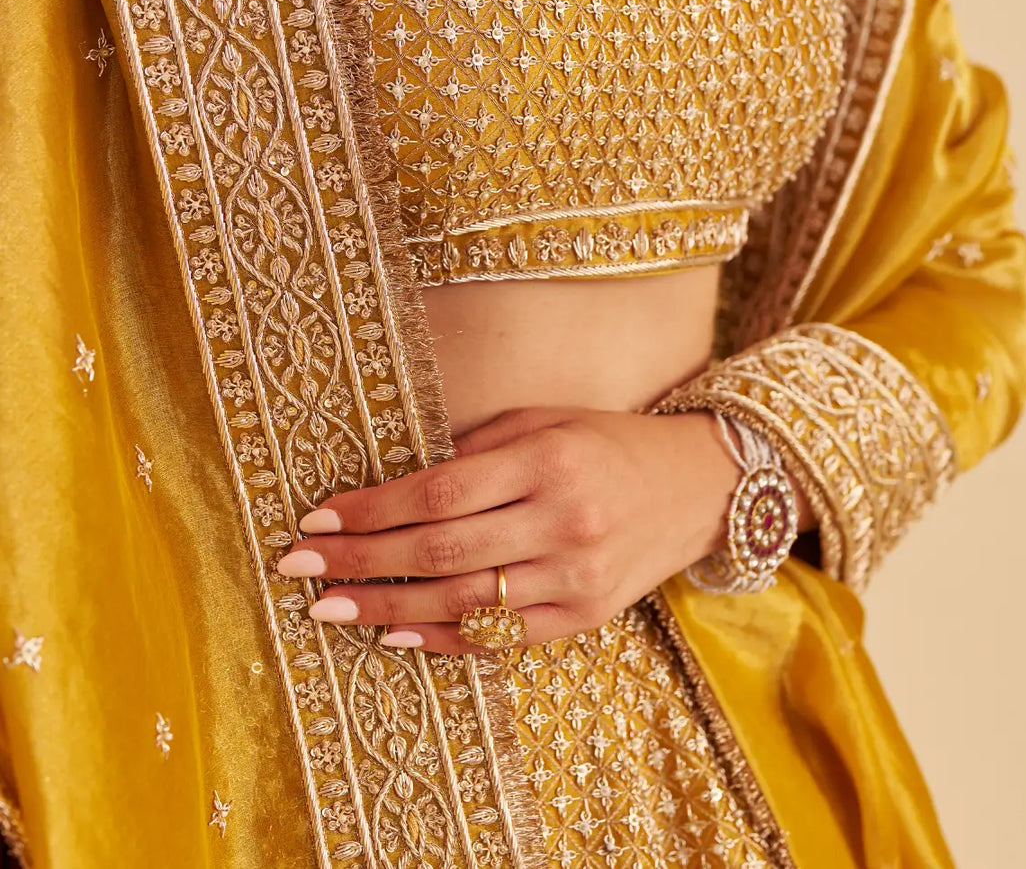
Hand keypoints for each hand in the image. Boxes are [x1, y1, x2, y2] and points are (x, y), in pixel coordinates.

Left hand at [276, 405, 738, 653]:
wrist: (694, 486)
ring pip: (463, 600)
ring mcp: (576, 575)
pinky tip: (393, 631)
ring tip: (328, 604)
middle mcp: (562, 520)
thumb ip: (474, 449)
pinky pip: (500, 637)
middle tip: (299, 565)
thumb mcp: (542, 420)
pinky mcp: (585, 617)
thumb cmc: (602, 441)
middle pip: (441, 550)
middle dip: (361, 560)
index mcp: (547, 459)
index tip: (317, 515)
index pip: (440, 490)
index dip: (373, 508)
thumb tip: (391, 483)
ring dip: (386, 606)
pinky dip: (442, 637)